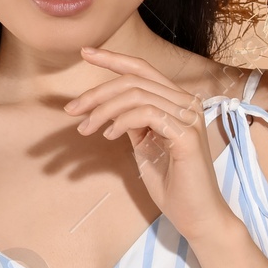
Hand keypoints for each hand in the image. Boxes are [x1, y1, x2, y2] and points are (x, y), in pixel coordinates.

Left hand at [62, 47, 237, 240]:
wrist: (196, 215)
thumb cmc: (171, 183)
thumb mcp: (146, 146)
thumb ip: (134, 123)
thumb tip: (110, 108)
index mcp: (177, 101)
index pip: (142, 69)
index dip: (113, 59)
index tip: (85, 52)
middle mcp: (187, 102)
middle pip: (134, 80)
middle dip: (97, 92)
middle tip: (72, 111)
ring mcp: (190, 117)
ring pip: (136, 95)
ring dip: (103, 111)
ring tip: (87, 130)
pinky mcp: (188, 135)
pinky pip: (146, 114)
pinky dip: (121, 122)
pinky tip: (109, 136)